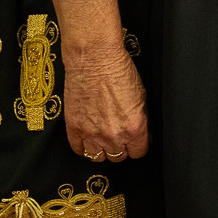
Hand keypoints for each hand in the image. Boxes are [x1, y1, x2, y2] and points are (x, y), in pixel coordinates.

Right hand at [62, 44, 147, 162]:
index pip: (139, 152)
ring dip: (102, 150)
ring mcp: (91, 133)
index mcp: (134, 127)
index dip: (139, 146)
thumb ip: (142, 119)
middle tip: (120, 136)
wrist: (95, 59)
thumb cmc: (120, 71)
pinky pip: (78, 150)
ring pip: (98, 158)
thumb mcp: (142, 96)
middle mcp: (113, 135)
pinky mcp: (73, 128)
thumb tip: (143, 133)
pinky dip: (84, 146)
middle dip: (121, 147)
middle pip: (118, 157)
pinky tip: (89, 137)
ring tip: (104, 138)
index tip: (137, 141)